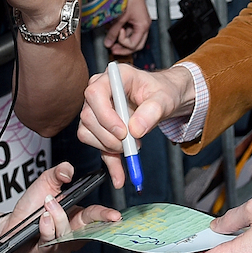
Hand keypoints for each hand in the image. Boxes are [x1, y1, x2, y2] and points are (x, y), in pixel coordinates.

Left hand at [0, 162, 120, 252]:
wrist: (10, 224)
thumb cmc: (30, 206)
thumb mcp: (45, 183)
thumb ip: (58, 172)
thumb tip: (68, 170)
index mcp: (77, 216)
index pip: (95, 216)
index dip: (106, 215)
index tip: (115, 215)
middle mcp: (72, 233)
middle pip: (87, 228)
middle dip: (94, 218)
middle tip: (95, 210)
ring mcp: (61, 244)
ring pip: (66, 233)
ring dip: (58, 216)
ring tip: (48, 204)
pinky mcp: (47, 252)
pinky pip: (51, 241)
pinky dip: (46, 228)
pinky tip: (41, 219)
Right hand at [79, 64, 194, 186]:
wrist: (163, 99)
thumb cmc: (162, 91)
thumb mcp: (164, 98)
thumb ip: (152, 111)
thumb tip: (136, 129)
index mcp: (114, 77)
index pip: (95, 93)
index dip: (105, 116)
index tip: (123, 132)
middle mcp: (99, 91)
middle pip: (88, 117)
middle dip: (109, 137)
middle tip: (132, 144)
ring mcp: (96, 109)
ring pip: (87, 133)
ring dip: (109, 147)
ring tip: (134, 147)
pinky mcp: (99, 127)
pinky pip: (97, 147)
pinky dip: (110, 163)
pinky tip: (120, 175)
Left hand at [102, 0, 149, 56]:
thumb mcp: (120, 16)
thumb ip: (113, 31)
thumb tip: (108, 42)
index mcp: (144, 25)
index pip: (135, 45)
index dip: (123, 44)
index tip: (114, 39)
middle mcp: (144, 24)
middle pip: (136, 44)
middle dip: (124, 47)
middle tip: (113, 48)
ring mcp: (140, 20)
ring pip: (132, 37)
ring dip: (122, 39)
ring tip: (111, 38)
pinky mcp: (134, 16)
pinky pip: (129, 29)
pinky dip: (122, 31)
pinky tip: (114, 29)